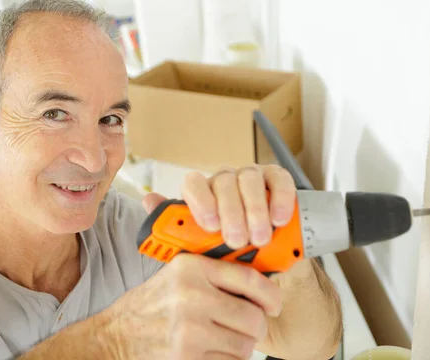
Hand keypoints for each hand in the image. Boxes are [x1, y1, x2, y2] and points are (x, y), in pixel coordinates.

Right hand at [107, 254, 282, 359]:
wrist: (113, 338)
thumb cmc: (149, 307)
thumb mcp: (175, 276)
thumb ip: (213, 274)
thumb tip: (258, 279)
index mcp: (191, 268)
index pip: (248, 277)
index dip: (270, 294)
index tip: (274, 303)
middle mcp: (191, 295)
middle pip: (253, 318)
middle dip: (255, 327)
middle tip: (246, 328)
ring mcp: (190, 329)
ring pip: (245, 345)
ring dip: (239, 347)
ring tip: (219, 340)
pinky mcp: (187, 357)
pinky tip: (208, 352)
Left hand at [145, 164, 296, 248]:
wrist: (257, 254)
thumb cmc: (225, 250)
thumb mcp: (200, 246)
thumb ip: (176, 227)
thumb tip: (149, 200)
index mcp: (202, 193)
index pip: (193, 182)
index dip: (200, 200)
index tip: (210, 226)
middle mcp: (224, 181)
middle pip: (223, 183)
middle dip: (231, 213)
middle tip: (237, 241)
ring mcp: (250, 177)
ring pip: (249, 180)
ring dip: (255, 210)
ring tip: (260, 239)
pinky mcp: (275, 179)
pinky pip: (278, 180)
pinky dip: (280, 199)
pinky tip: (280, 220)